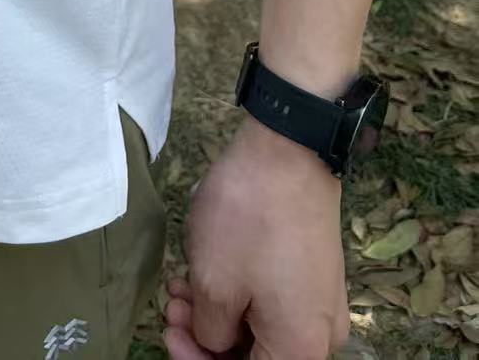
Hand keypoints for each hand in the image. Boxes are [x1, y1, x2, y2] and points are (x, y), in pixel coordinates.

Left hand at [164, 115, 350, 359]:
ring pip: (261, 326)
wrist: (289, 151)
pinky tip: (202, 270)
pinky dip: (236, 292)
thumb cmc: (249, 222)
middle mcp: (320, 335)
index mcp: (300, 350)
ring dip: (216, 312)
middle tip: (171, 306)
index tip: (170, 333)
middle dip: (206, 337)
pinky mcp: (311, 271)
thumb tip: (217, 342)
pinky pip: (272, 299)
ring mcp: (319, 300)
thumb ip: (210, 334)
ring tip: (179, 284)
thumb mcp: (215, 286)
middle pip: (256, 355)